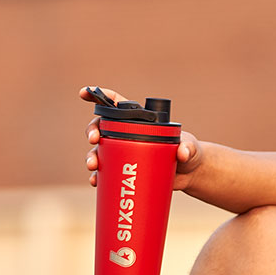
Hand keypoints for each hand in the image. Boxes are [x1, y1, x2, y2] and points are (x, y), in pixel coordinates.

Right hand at [79, 86, 201, 188]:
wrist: (189, 175)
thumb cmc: (189, 152)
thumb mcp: (191, 148)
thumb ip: (188, 148)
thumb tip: (181, 152)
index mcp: (139, 121)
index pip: (116, 104)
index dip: (98, 96)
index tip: (84, 92)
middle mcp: (127, 135)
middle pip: (101, 127)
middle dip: (92, 131)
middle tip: (94, 139)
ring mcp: (123, 153)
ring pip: (99, 152)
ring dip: (91, 157)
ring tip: (93, 166)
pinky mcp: (124, 171)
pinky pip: (105, 173)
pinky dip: (97, 177)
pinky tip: (95, 182)